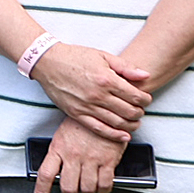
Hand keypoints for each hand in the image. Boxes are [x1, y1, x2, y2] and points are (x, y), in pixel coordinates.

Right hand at [29, 40, 154, 139]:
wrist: (48, 62)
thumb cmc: (75, 57)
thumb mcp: (103, 56)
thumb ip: (126, 67)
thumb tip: (146, 76)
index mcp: (107, 79)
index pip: (135, 96)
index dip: (145, 99)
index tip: (146, 99)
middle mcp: (98, 95)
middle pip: (129, 111)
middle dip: (139, 113)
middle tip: (140, 110)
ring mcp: (87, 106)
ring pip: (117, 122)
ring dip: (131, 125)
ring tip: (134, 122)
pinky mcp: (76, 114)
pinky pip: (98, 129)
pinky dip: (114, 135)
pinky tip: (124, 136)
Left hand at [33, 118, 126, 192]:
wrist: (105, 111)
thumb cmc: (83, 124)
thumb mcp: (63, 135)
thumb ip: (59, 153)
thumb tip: (55, 172)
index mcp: (58, 148)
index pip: (45, 175)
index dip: (41, 192)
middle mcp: (73, 155)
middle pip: (68, 187)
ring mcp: (91, 158)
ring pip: (87, 188)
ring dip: (88, 192)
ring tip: (88, 188)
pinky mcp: (108, 160)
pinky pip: (105, 184)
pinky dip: (103, 190)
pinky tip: (102, 187)